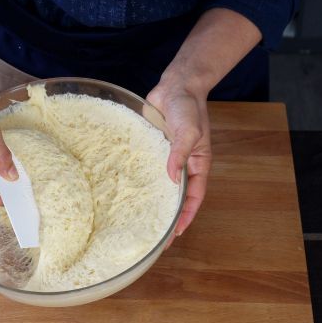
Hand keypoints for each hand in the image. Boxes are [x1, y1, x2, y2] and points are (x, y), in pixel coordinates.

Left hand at [147, 72, 211, 237]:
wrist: (175, 86)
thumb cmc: (188, 107)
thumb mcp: (189, 131)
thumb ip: (180, 153)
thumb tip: (171, 179)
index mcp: (197, 165)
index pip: (193, 197)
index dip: (185, 216)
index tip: (176, 234)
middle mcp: (182, 165)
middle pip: (175, 197)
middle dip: (167, 216)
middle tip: (155, 236)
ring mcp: (165, 158)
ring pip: (159, 185)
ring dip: (151, 201)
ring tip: (137, 219)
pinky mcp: (151, 149)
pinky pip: (145, 169)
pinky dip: (137, 180)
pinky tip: (123, 191)